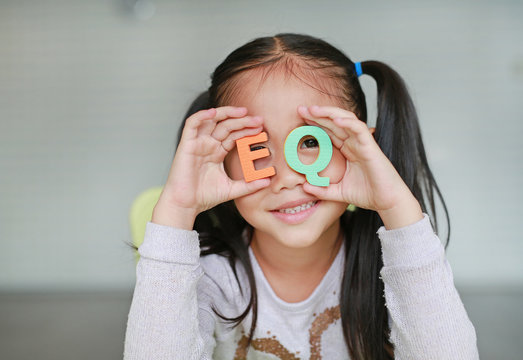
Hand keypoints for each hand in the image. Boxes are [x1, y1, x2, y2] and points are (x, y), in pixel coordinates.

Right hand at [152, 107, 269, 228]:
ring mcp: (197, 143)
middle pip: (226, 125)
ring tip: (242, 112)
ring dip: (226, 113)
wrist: (186, 205)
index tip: (261, 129)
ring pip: (211, 120)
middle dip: (243, 121)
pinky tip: (214, 113)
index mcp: (217, 152)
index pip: (234, 135)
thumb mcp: (232, 189)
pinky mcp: (186, 144)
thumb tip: (268, 182)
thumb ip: (249, 185)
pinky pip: (192, 124)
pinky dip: (202, 116)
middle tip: (258, 120)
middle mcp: (208, 145)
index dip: (247, 130)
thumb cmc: (203, 197)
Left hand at [298, 105, 422, 228]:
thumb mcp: (338, 192)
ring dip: (329, 113)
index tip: (300, 120)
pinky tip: (336, 119)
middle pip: (334, 122)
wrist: (387, 202)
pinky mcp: (371, 147)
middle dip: (317, 114)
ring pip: (346, 120)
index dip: (315, 124)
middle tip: (301, 109)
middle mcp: (354, 143)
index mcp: (347, 150)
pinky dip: (348, 122)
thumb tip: (304, 187)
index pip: (329, 132)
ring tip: (314, 110)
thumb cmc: (367, 194)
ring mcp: (362, 143)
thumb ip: (321, 189)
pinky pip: (359, 129)